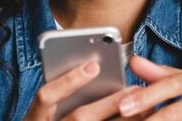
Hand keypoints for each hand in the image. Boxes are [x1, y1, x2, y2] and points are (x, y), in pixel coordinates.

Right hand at [24, 61, 146, 120]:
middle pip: (79, 117)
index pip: (46, 96)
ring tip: (146, 108)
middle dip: (110, 103)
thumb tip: (98, 71)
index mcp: (34, 118)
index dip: (69, 80)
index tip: (94, 66)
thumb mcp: (48, 114)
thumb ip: (65, 96)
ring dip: (125, 120)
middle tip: (137, 89)